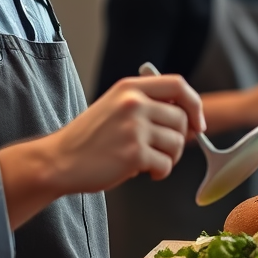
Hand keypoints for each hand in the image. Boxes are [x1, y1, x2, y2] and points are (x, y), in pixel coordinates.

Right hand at [0, 73, 203, 228]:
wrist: (60, 161)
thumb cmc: (90, 138)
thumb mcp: (116, 106)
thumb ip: (147, 104)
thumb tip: (187, 115)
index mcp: (130, 87)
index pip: (178, 85)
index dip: (194, 104)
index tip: (197, 122)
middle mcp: (134, 103)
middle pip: (182, 119)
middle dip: (178, 139)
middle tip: (162, 151)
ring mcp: (134, 128)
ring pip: (177, 143)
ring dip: (169, 158)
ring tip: (149, 161)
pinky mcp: (134, 154)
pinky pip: (166, 165)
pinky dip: (160, 173)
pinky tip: (144, 172)